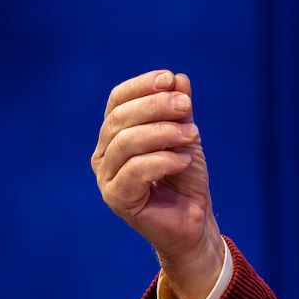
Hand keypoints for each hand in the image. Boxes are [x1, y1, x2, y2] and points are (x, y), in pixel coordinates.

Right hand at [91, 69, 223, 298]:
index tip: (170, 79)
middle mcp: (104, 154)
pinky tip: (184, 160)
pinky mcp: (117, 198)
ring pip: (125, 143)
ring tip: (192, 135)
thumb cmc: (185, 177)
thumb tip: (178, 78)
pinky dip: (163, 160)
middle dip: (155, 106)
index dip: (141, 86)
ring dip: (163, 133)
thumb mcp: (185, 135)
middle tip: (186, 106)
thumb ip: (180, 110)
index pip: (117, 101)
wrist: (194, 219)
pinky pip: (134, 171)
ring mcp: (107, 178)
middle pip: (119, 119)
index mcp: (114, 135)